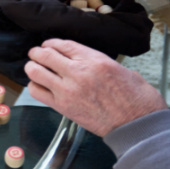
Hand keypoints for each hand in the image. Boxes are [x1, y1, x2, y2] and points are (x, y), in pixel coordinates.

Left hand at [25, 39, 166, 136]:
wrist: (137, 125)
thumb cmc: (137, 99)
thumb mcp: (123, 70)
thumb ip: (101, 63)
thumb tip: (88, 61)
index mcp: (95, 60)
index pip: (64, 44)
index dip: (52, 43)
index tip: (48, 45)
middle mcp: (78, 72)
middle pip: (45, 54)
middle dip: (37, 52)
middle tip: (36, 54)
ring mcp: (68, 90)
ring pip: (36, 71)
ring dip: (32, 67)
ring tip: (34, 68)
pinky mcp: (62, 107)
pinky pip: (37, 92)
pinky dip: (34, 86)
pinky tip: (39, 85)